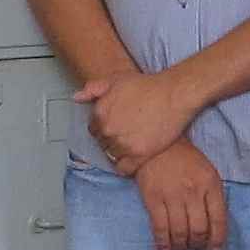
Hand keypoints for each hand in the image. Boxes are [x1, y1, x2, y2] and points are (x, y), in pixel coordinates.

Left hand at [75, 68, 201, 173]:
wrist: (173, 94)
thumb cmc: (147, 85)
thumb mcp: (116, 79)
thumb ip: (93, 88)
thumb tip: (76, 98)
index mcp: (100, 113)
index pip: (94, 130)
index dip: (104, 129)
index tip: (115, 127)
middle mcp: (108, 130)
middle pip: (103, 144)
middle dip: (111, 140)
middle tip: (126, 135)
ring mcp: (122, 144)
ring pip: (112, 156)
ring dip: (119, 153)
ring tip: (131, 146)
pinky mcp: (139, 155)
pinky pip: (124, 169)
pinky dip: (126, 167)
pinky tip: (133, 160)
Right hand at [133, 140, 226, 249]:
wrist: (157, 144)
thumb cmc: (185, 159)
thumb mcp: (208, 173)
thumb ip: (212, 197)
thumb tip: (213, 228)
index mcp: (210, 184)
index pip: (219, 220)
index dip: (217, 240)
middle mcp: (193, 192)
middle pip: (199, 230)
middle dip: (198, 245)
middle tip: (195, 248)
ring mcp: (172, 196)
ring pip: (180, 232)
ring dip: (181, 246)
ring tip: (180, 249)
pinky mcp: (153, 199)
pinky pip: (160, 228)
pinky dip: (163, 243)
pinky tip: (164, 249)